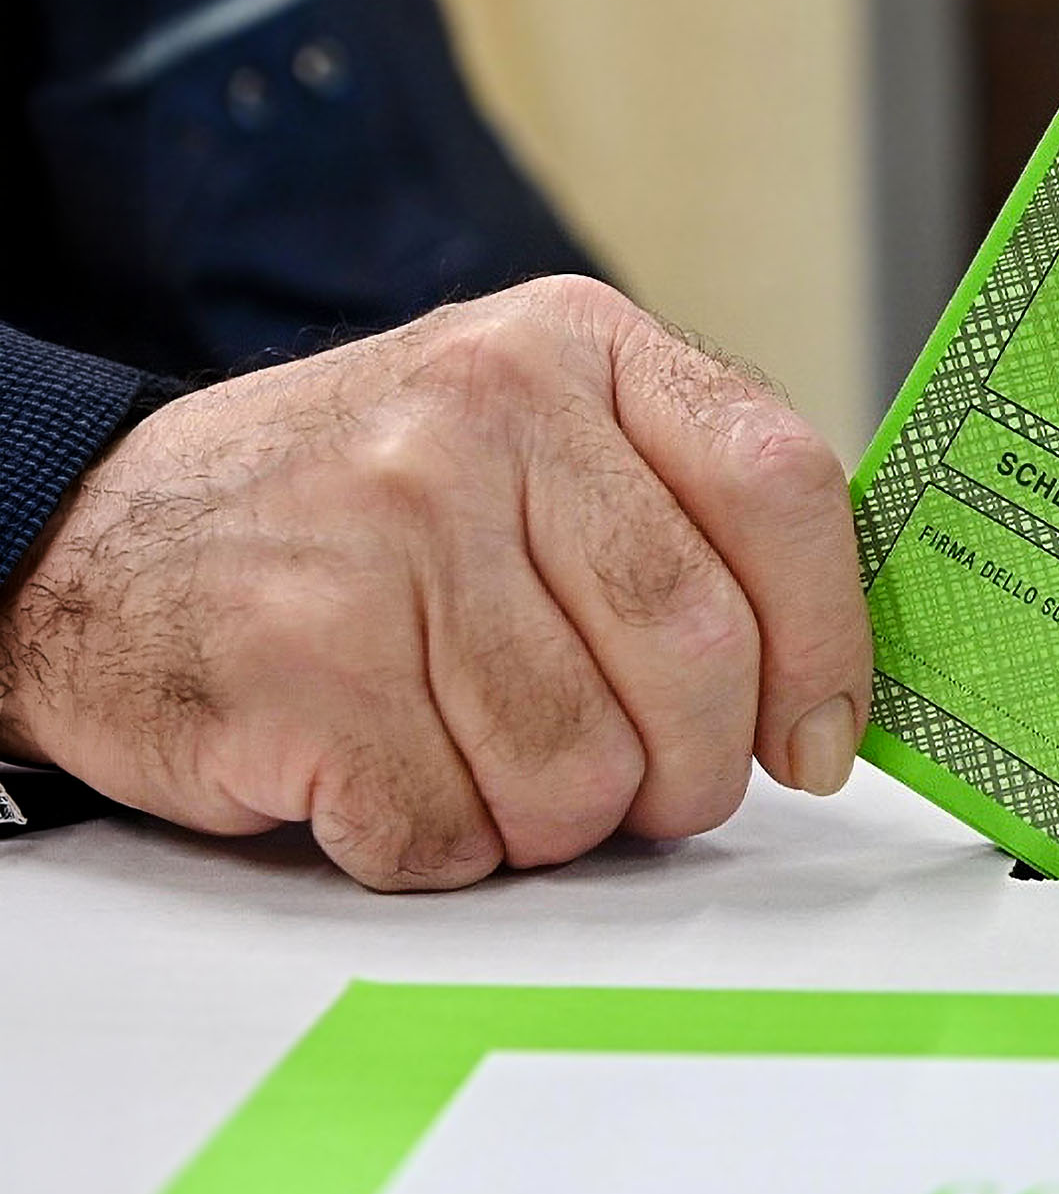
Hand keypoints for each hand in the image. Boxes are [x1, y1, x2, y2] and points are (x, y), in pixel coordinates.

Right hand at [0, 276, 870, 889]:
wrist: (95, 543)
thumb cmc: (355, 515)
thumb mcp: (529, 436)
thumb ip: (681, 516)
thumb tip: (825, 688)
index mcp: (571, 347)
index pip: (780, 484)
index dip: (829, 640)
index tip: (821, 738)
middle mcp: (481, 418)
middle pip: (698, 653)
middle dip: (699, 768)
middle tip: (661, 791)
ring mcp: (384, 537)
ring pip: (583, 769)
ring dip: (562, 821)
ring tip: (498, 769)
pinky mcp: (300, 666)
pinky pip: (455, 831)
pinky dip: (445, 846)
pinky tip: (396, 779)